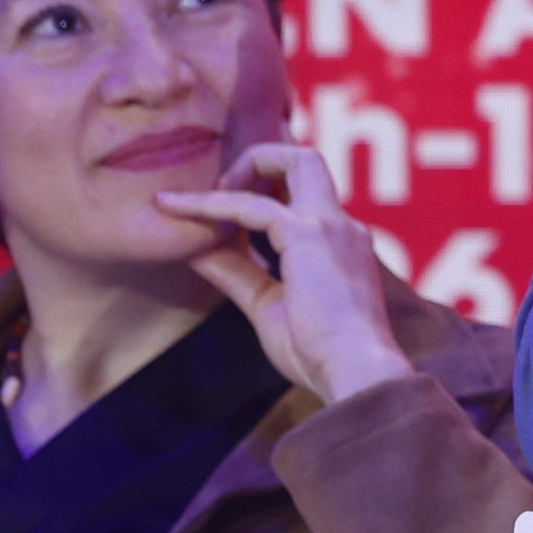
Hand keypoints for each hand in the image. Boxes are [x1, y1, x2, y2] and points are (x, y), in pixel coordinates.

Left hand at [156, 141, 414, 406]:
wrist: (354, 371)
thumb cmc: (320, 353)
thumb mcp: (268, 306)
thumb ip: (237, 273)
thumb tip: (196, 249)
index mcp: (340, 244)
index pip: (299, 198)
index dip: (255, 198)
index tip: (215, 219)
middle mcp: (340, 225)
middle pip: (306, 160)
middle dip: (259, 161)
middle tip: (218, 191)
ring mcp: (328, 225)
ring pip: (292, 160)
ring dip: (243, 168)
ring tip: (197, 199)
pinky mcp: (308, 233)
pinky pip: (250, 205)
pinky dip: (212, 204)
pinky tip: (178, 210)